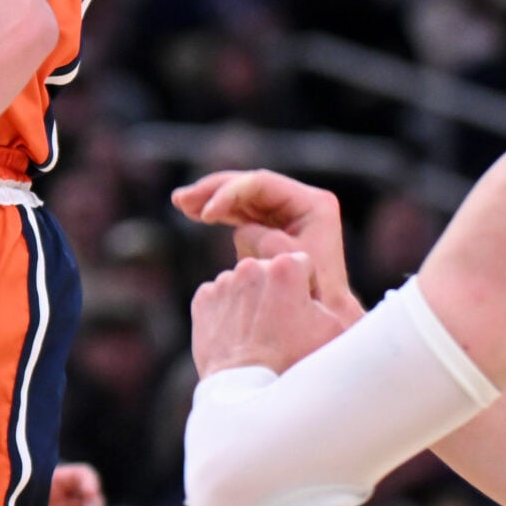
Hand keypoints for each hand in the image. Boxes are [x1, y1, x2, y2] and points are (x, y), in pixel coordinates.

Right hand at [174, 169, 361, 318]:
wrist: (325, 321)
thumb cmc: (311, 296)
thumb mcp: (285, 265)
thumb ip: (263, 239)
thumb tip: (242, 229)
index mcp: (312, 203)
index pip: (261, 184)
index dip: (229, 194)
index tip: (207, 215)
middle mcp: (300, 201)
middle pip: (248, 185)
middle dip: (213, 190)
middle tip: (182, 199)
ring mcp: (286, 212)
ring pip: (240, 196)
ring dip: (210, 198)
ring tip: (180, 202)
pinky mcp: (273, 226)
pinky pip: (240, 211)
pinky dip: (218, 212)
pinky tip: (194, 212)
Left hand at [191, 251, 352, 378]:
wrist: (248, 393)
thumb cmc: (295, 362)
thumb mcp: (334, 331)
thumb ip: (332, 300)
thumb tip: (324, 295)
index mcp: (284, 267)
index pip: (303, 265)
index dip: (307, 289)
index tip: (304, 313)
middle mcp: (250, 267)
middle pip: (271, 272)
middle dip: (278, 292)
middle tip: (282, 327)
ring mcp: (223, 283)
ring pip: (244, 285)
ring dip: (252, 302)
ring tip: (259, 335)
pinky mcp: (203, 301)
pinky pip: (220, 298)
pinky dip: (228, 313)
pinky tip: (238, 336)